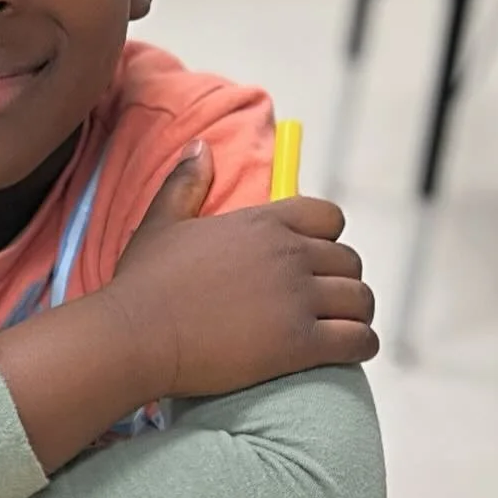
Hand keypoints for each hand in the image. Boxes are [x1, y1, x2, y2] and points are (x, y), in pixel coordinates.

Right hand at [108, 150, 377, 398]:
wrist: (136, 335)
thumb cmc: (144, 284)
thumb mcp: (161, 223)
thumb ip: (186, 183)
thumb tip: (201, 147)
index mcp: (263, 222)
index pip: (329, 217)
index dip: (328, 238)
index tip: (314, 260)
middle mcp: (288, 254)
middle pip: (349, 261)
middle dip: (341, 281)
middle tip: (324, 303)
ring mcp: (296, 299)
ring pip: (360, 300)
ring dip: (355, 314)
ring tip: (342, 328)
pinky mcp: (300, 344)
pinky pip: (358, 340)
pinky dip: (361, 345)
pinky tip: (351, 351)